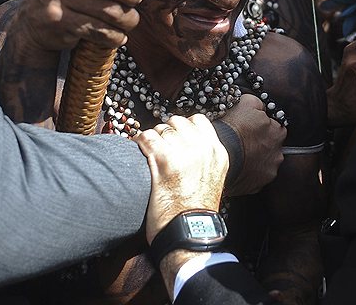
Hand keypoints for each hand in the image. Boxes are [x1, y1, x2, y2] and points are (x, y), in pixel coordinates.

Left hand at [133, 114, 228, 242]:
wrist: (190, 233)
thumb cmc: (196, 213)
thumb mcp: (212, 180)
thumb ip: (204, 159)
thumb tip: (187, 147)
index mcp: (217, 153)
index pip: (199, 121)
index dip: (182, 127)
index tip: (173, 138)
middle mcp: (203, 149)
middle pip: (177, 122)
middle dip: (166, 132)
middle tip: (158, 147)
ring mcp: (184, 153)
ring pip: (161, 128)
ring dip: (152, 138)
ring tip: (148, 153)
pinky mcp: (164, 160)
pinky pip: (146, 137)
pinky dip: (139, 142)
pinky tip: (138, 151)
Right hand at [219, 95, 285, 195]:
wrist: (219, 154)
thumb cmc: (233, 128)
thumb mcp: (247, 102)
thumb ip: (258, 103)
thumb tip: (259, 106)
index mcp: (278, 133)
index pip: (274, 127)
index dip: (261, 127)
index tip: (250, 127)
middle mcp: (278, 154)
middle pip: (270, 148)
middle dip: (259, 145)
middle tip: (242, 141)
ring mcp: (267, 172)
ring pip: (262, 164)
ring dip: (253, 160)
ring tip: (237, 155)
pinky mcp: (256, 186)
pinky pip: (253, 179)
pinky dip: (246, 174)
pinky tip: (235, 166)